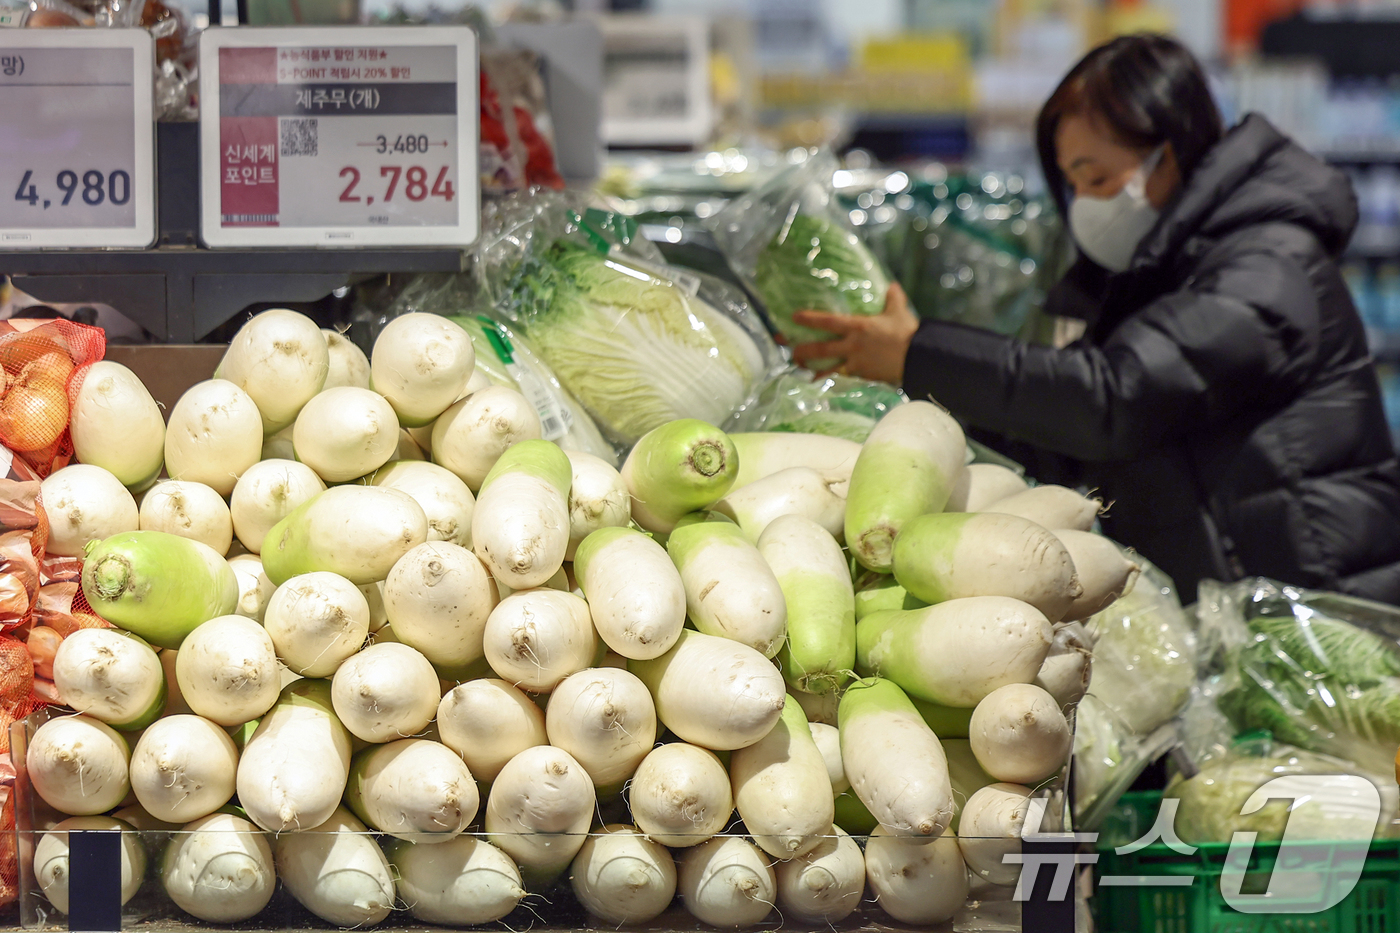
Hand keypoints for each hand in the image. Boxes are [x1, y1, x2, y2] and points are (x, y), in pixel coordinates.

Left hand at [790, 282, 919, 383]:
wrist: (919, 358)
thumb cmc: (908, 333)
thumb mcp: (899, 312)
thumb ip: (893, 298)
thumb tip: (892, 285)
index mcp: (858, 326)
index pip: (828, 322)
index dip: (809, 319)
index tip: (794, 317)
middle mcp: (853, 345)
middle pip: (820, 348)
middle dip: (802, 349)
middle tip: (788, 347)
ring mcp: (855, 362)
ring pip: (827, 366)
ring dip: (810, 367)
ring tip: (798, 366)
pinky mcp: (862, 375)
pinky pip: (840, 377)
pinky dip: (829, 378)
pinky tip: (818, 381)